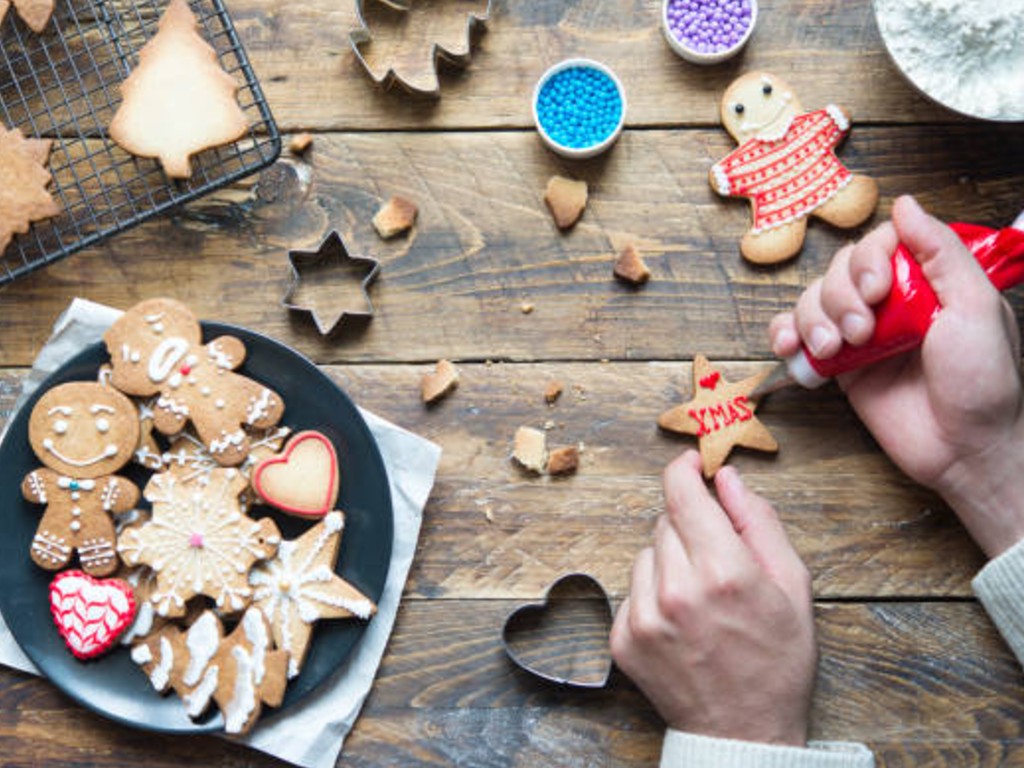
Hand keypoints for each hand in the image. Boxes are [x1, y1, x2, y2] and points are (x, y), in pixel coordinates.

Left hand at [610, 451, 815, 744]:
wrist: (743, 732)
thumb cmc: (777, 661)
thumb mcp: (791, 586)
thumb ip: (759, 522)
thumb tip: (728, 477)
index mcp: (723, 572)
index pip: (682, 493)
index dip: (684, 470)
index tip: (690, 463)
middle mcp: (676, 590)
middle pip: (665, 522)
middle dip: (689, 527)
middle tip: (717, 558)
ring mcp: (643, 617)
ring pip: (646, 554)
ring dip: (669, 562)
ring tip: (701, 599)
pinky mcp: (623, 638)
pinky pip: (631, 590)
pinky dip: (652, 595)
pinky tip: (681, 622)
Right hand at [769, 195, 1023, 556]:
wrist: (965, 448)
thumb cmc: (984, 382)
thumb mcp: (976, 306)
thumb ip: (941, 252)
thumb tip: (906, 204)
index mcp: (925, 281)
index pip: (879, 243)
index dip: (867, 259)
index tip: (877, 289)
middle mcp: (890, 302)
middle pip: (839, 270)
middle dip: (841, 296)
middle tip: (862, 331)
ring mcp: (861, 334)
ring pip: (813, 301)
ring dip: (814, 320)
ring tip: (837, 350)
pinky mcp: (839, 367)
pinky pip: (797, 337)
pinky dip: (785, 336)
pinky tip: (790, 348)